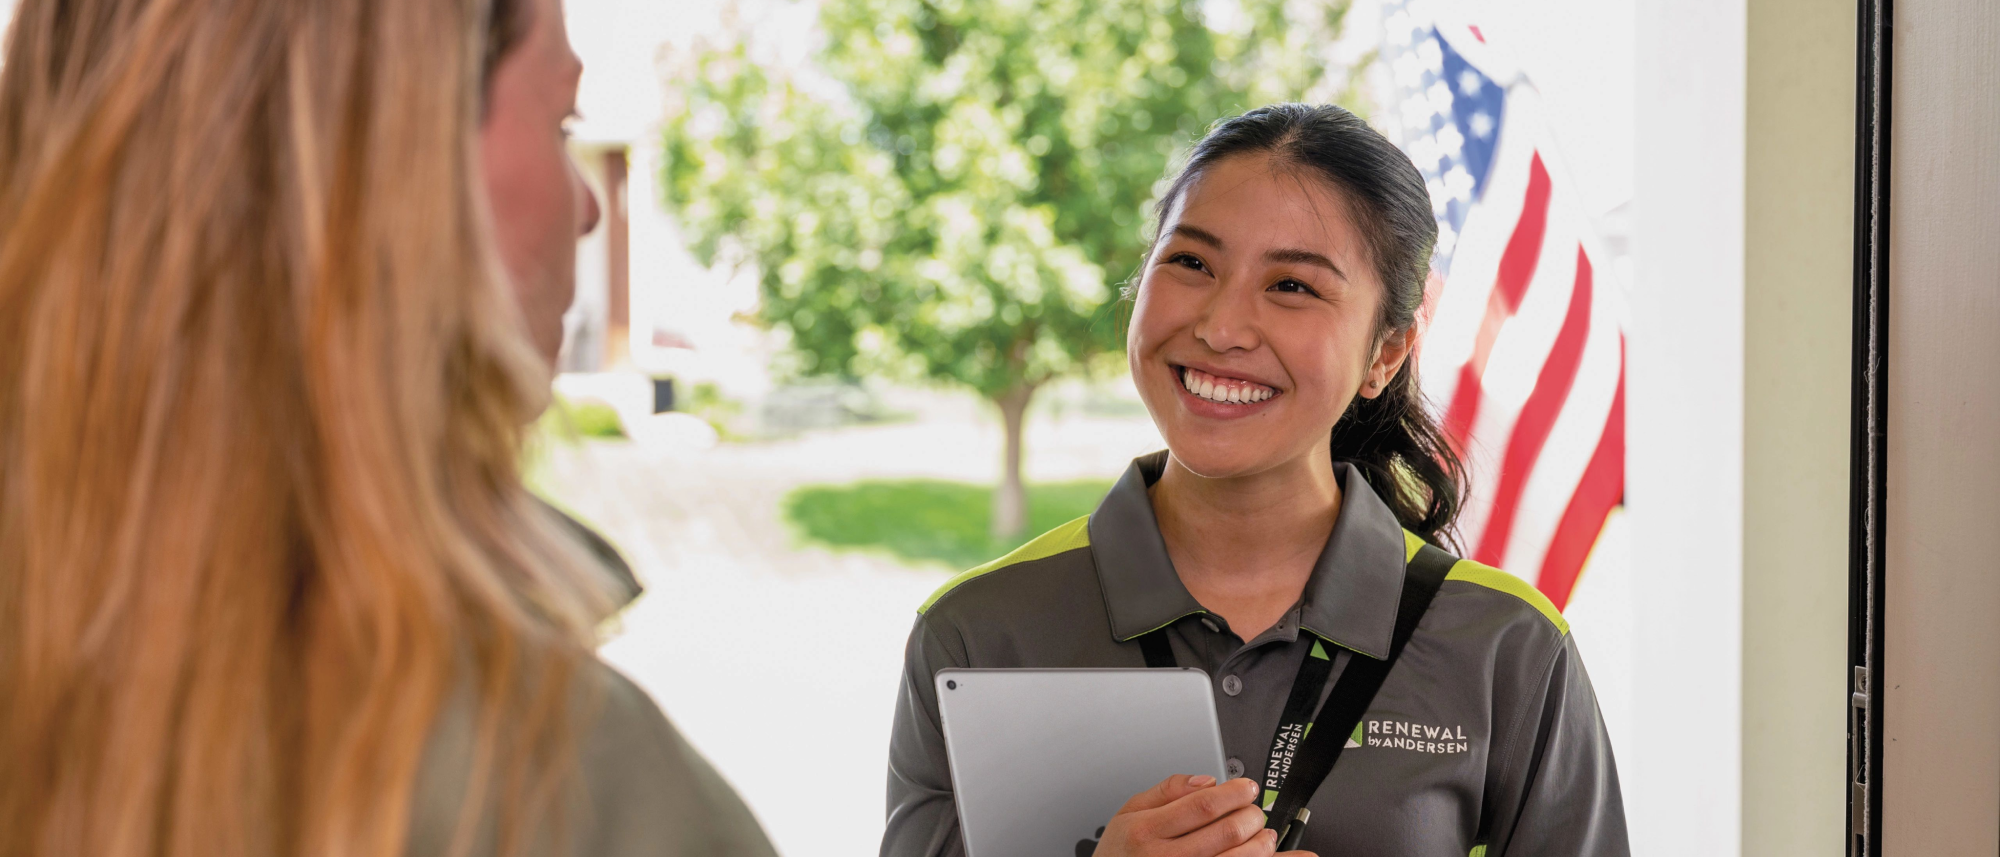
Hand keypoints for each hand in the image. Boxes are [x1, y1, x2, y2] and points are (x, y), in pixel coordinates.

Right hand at [1088, 774, 1316, 856]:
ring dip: (1262, 843)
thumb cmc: (1119, 855)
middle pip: (1228, 832)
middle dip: (1251, 815)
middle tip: (1254, 810)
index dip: (1234, 793)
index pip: (1204, 805)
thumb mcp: (1128, 813)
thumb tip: (1205, 781)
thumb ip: (1166, 791)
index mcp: (1148, 831)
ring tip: (1262, 834)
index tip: (1247, 787)